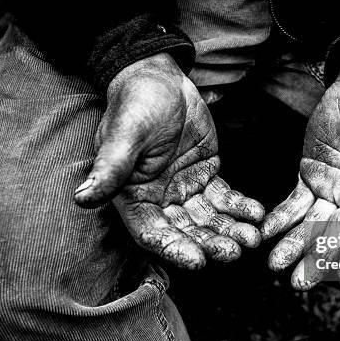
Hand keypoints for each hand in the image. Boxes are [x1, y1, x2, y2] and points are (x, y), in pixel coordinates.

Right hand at [74, 53, 263, 268]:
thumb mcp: (124, 134)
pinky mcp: (206, 177)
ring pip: (208, 220)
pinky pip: (224, 198)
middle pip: (186, 232)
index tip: (197, 261)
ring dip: (230, 231)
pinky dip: (240, 208)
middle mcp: (159, 200)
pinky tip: (256, 214)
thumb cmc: (135, 103)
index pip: (153, 234)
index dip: (174, 250)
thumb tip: (82, 199)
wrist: (160, 79)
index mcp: (134, 197)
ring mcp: (184, 190)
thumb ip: (110, 168)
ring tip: (252, 238)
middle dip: (210, 244)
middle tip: (234, 252)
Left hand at [262, 66, 339, 288]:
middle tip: (300, 282)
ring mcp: (333, 192)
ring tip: (275, 265)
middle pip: (339, 235)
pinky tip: (265, 232)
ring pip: (312, 225)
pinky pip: (294, 202)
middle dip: (319, 258)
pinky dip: (281, 217)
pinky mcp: (310, 178)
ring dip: (294, 245)